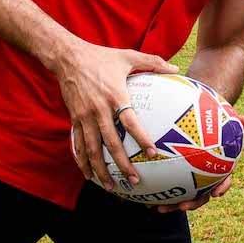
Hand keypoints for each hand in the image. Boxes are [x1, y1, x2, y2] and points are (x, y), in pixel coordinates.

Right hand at [52, 40, 176, 190]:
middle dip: (122, 164)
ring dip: (101, 169)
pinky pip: (78, 144)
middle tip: (135, 179)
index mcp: (115, 96)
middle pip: (111, 143)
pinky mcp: (74, 119)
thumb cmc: (101, 57)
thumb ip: (153, 62)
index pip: (130, 122)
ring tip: (111, 186)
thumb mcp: (128, 56)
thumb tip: (175, 68)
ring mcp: (84, 117)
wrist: (68, 58)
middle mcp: (99, 110)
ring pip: (92, 149)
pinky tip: (89, 174)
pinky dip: (83, 161)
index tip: (152, 152)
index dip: (141, 138)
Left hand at [155, 112, 243, 212]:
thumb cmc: (213, 125)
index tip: (216, 194)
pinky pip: (168, 190)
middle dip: (192, 204)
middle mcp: (205, 179)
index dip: (222, 188)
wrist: (197, 127)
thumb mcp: (224, 123)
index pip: (224, 180)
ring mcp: (190, 182)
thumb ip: (236, 123)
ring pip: (182, 197)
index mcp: (219, 169)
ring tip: (159, 209)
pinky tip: (146, 201)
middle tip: (183, 206)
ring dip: (172, 205)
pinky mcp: (175, 180)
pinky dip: (159, 196)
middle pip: (202, 196)